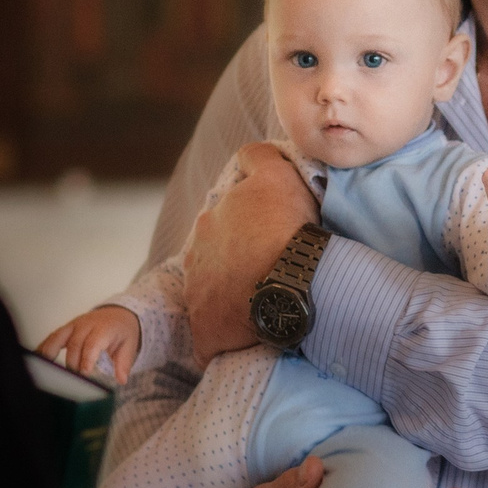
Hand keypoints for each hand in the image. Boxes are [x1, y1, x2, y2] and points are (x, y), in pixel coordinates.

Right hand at [36, 305, 141, 383]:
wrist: (118, 314)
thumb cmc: (122, 332)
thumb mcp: (129, 346)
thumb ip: (124, 363)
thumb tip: (121, 380)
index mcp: (104, 328)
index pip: (93, 343)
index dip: (87, 358)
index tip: (84, 373)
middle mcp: (86, 325)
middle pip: (74, 344)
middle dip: (73, 363)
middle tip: (74, 381)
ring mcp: (74, 325)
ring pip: (58, 338)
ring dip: (51, 354)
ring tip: (46, 370)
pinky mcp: (66, 329)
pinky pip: (52, 337)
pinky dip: (44, 347)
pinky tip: (37, 359)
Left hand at [184, 143, 319, 357]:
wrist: (288, 286)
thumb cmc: (286, 230)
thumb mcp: (278, 177)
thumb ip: (260, 158)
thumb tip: (250, 155)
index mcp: (213, 218)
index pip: (225, 214)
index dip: (248, 221)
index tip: (270, 231)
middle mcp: (198, 250)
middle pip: (215, 251)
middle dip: (235, 257)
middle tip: (269, 266)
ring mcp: (198, 288)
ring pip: (211, 287)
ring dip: (230, 292)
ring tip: (261, 301)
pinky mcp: (203, 323)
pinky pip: (211, 329)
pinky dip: (226, 329)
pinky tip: (249, 333)